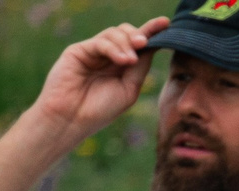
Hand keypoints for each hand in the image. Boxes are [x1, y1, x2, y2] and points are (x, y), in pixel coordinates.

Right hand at [33, 16, 171, 141]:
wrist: (71, 120)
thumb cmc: (100, 110)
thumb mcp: (128, 89)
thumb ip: (139, 68)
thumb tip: (151, 46)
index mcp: (122, 65)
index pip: (139, 44)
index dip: (152, 31)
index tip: (166, 23)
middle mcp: (108, 56)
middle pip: (127, 33)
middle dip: (139, 35)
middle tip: (144, 43)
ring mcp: (93, 51)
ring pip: (114, 33)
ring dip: (127, 43)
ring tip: (131, 60)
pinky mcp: (78, 50)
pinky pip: (100, 42)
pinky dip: (114, 48)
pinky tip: (123, 60)